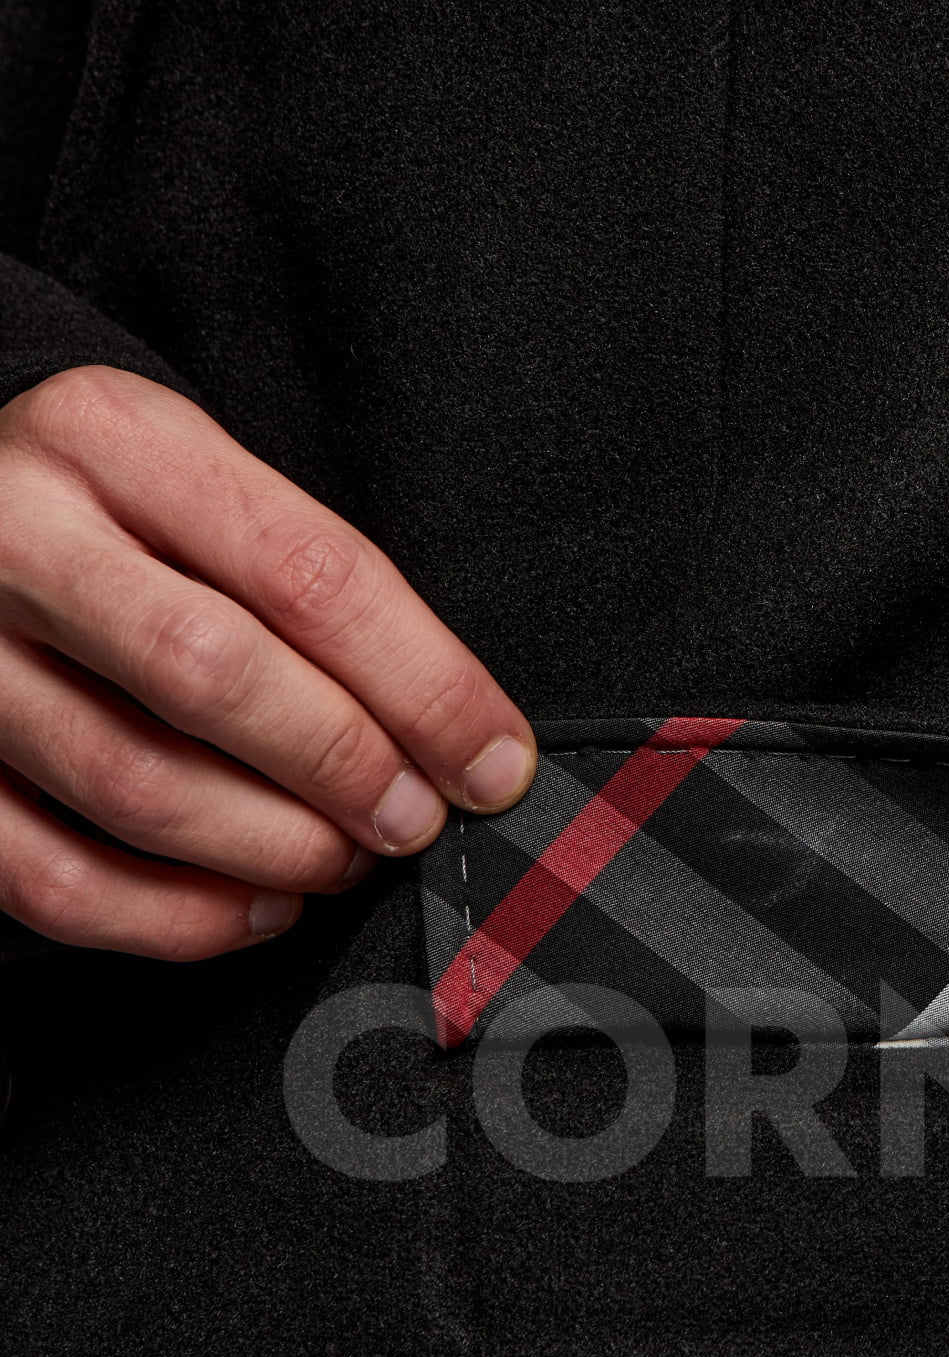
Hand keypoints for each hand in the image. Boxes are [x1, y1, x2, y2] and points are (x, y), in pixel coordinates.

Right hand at [0, 365, 535, 957]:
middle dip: (346, 768)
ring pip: (136, 785)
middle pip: (216, 674)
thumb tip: (467, 740)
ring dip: (272, 850)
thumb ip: (309, 582)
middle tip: (411, 821)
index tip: (492, 763)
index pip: (308, 572)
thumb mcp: (201, 486)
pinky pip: (53, 878)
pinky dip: (175, 919)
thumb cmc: (113, 520)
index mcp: (112, 437)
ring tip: (341, 861)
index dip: (426, 686)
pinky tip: (256, 910)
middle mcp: (16, 531)